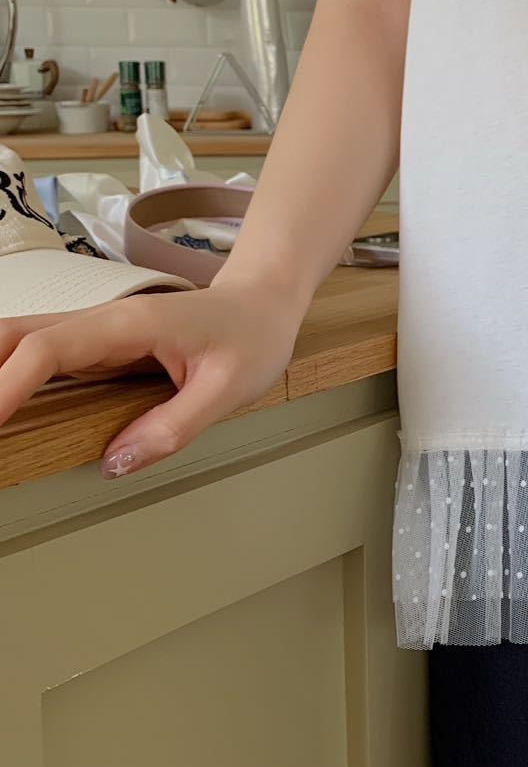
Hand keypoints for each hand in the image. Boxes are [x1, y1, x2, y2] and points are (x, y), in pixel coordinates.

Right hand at [0, 279, 307, 477]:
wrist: (264, 303)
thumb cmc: (252, 336)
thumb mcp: (228, 389)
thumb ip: (173, 426)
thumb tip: (115, 463)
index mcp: (129, 325)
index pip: (48, 349)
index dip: (6, 384)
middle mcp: (103, 322)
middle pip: (16, 335)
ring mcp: (96, 334)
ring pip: (22, 342)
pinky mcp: (98, 348)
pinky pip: (42, 358)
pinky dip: (11, 376)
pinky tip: (6, 404)